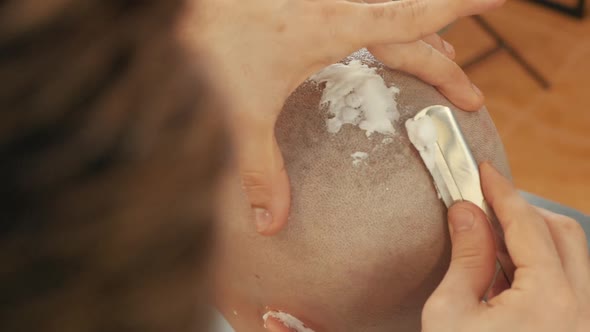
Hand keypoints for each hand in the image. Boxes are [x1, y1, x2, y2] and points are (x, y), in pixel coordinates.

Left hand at [186, 0, 503, 234]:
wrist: (177, 4)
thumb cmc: (209, 42)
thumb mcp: (240, 109)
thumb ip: (259, 170)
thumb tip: (269, 224)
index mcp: (336, 24)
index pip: (415, 16)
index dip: (462, 5)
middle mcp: (338, 4)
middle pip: (411, 26)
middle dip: (445, 61)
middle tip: (469, 95)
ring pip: (387, 12)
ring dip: (418, 34)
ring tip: (441, 57)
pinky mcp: (309, 1)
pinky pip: (361, 10)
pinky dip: (383, 23)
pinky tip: (377, 35)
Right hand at [422, 162, 589, 331]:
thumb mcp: (450, 312)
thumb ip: (465, 256)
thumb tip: (467, 211)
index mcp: (549, 302)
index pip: (528, 225)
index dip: (502, 192)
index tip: (483, 172)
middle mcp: (582, 311)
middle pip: (563, 232)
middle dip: (523, 212)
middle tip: (486, 204)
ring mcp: (584, 324)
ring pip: (571, 257)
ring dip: (532, 240)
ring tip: (490, 244)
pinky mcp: (576, 331)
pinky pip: (571, 285)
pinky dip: (541, 268)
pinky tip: (506, 276)